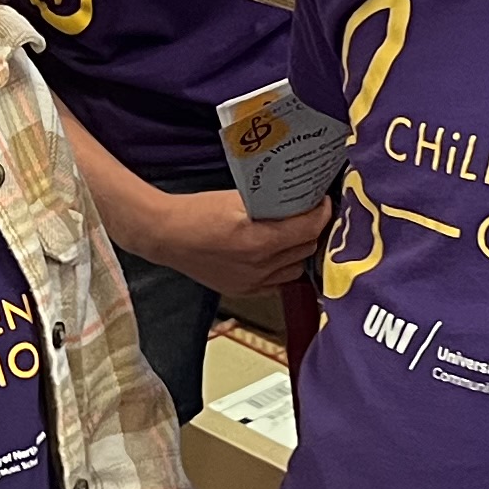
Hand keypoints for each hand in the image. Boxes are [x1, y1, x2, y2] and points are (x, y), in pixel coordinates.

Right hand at [137, 185, 324, 299]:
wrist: (166, 236)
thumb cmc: (197, 212)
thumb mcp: (237, 198)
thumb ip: (270, 202)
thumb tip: (296, 198)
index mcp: (260, 241)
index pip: (309, 229)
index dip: (321, 213)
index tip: (321, 202)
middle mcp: (260, 267)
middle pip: (306, 249)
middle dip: (311, 230)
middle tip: (307, 214)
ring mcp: (252, 283)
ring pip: (295, 269)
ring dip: (298, 251)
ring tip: (291, 235)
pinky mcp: (243, 291)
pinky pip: (277, 283)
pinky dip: (282, 269)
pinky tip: (274, 255)